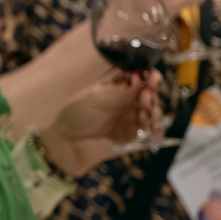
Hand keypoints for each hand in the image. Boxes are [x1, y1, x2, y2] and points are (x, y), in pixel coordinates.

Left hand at [39, 71, 162, 175]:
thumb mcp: (97, 98)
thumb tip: (140, 78)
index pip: (140, 80)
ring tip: (145, 112)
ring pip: (152, 114)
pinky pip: (150, 133)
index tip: (153, 77)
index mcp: (117, 88)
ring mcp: (129, 120)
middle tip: (146, 97)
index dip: (149, 78)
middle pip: (149, 96)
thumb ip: (120, 90)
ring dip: (154, 112)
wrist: (64, 142)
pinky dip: (156, 130)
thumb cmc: (75, 113)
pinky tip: (154, 127)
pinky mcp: (131, 138)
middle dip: (152, 95)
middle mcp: (126, 103)